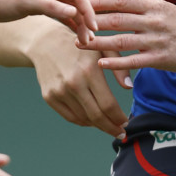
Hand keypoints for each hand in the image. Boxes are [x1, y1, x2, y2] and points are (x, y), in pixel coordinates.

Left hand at [0, 0, 97, 44]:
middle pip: (77, 2)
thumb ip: (51, 6)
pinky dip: (71, 24)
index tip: (94, 26)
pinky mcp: (44, 5)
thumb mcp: (25, 3)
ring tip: (86, 40)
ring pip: (71, 10)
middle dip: (86, 19)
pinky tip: (78, 34)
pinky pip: (63, 14)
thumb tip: (74, 12)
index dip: (88, 10)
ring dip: (80, 24)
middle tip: (91, 38)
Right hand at [30, 22, 131, 137]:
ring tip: (109, 125)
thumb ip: (119, 67)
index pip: (108, 104)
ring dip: (98, 126)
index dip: (119, 118)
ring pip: (84, 119)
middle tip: (121, 132)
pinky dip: (84, 122)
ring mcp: (59, 91)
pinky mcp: (49, 97)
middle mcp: (73, 83)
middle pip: (97, 116)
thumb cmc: (82, 45)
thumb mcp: (104, 48)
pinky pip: (70, 117)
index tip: (126, 123)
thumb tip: (129, 88)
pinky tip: (93, 121)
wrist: (46, 42)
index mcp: (89, 70)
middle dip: (111, 128)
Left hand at [77, 0, 175, 75]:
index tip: (80, 3)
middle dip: (93, 21)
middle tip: (72, 23)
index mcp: (155, 6)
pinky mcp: (161, 60)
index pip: (122, 1)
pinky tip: (101, 63)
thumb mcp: (165, 8)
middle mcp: (155, 21)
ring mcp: (158, 41)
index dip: (99, 1)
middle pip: (118, 19)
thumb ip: (139, 0)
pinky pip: (135, 61)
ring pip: (122, 40)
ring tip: (79, 43)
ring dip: (99, 42)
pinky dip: (117, 62)